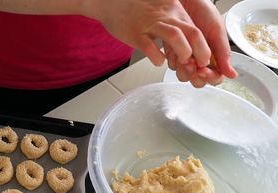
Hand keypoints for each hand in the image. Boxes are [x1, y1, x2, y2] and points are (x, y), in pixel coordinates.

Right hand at [85, 0, 212, 65]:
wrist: (110, 2)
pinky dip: (157, 57)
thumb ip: (174, 25)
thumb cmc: (135, 9)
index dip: (204, 46)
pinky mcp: (135, 33)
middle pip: (191, 32)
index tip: (204, 60)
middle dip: (201, 52)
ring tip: (183, 62)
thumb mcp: (161, 11)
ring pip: (174, 36)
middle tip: (201, 65)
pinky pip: (149, 46)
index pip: (196, 28)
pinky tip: (158, 61)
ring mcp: (150, 24)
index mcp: (173, 11)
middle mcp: (165, 16)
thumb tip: (187, 45)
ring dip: (183, 52)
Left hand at [166, 0, 237, 86]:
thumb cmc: (203, 12)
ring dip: (185, 71)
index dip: (210, 78)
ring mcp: (187, 59)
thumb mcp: (217, 31)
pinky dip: (175, 62)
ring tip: (185, 59)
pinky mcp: (174, 55)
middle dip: (196, 76)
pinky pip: (173, 66)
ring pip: (185, 77)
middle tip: (193, 65)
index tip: (204, 70)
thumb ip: (223, 54)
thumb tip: (232, 74)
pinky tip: (176, 53)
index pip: (215, 77)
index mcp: (215, 57)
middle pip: (199, 81)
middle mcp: (201, 61)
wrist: (186, 2)